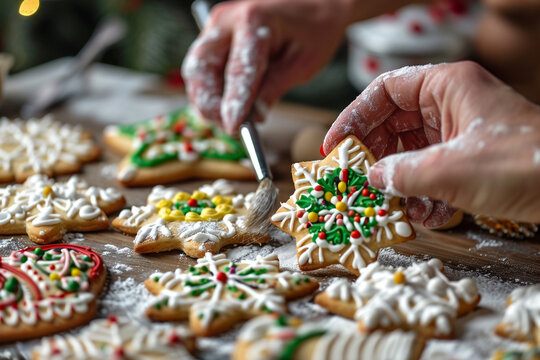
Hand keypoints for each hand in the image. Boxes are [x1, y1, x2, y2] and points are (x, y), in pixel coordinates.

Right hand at [182, 0, 406, 133]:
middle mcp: (227, 20)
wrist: (313, 5)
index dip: (234, 102)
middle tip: (230, 128)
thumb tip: (253, 117)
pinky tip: (227, 108)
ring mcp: (216, 27)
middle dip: (210, 104)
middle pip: (202, 69)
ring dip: (207, 101)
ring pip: (196, 71)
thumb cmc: (314, 31)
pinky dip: (210, 92)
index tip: (234, 127)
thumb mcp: (303, 64)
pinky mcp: (214, 37)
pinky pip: (202, 70)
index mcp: (254, 20)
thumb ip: (274, 88)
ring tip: (231, 122)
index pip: (238, 69)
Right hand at [324, 61, 539, 224]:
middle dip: (374, 158)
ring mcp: (459, 135)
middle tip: (354, 183)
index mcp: (445, 86)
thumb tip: (371, 179)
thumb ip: (400, 173)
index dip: (353, 117)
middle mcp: (450, 106)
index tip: (335, 146)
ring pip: (410, 154)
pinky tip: (426, 217)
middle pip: (393, 125)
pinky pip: (430, 174)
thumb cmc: (524, 163)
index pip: (384, 92)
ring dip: (398, 183)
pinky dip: (423, 196)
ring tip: (390, 207)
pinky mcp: (468, 161)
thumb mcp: (450, 170)